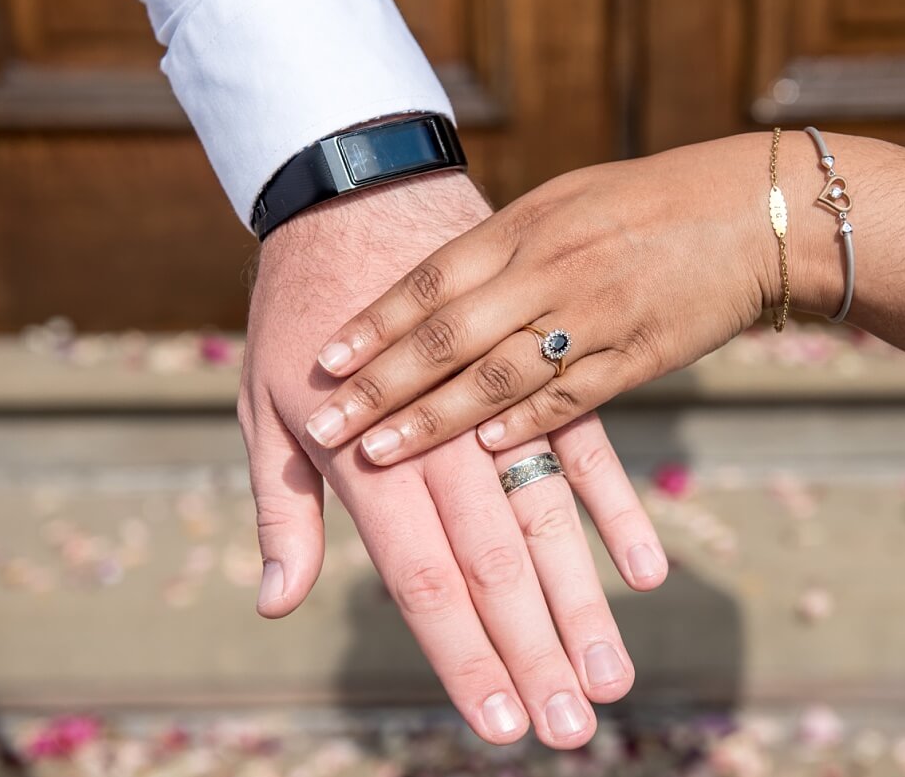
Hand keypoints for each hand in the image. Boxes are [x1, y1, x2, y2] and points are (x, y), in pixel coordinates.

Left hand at [238, 172, 667, 747]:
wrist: (359, 182)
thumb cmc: (300, 301)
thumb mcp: (260, 403)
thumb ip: (282, 508)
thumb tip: (272, 604)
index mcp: (369, 454)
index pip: (423, 578)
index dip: (460, 657)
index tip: (496, 725)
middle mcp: (443, 437)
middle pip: (494, 564)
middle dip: (532, 653)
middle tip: (570, 730)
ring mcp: (500, 398)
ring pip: (547, 519)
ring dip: (582, 603)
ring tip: (613, 677)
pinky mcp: (542, 363)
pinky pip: (585, 448)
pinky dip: (614, 511)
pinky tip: (644, 572)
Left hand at [302, 135, 777, 461]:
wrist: (750, 213)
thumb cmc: (649, 203)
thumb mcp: (566, 202)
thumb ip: (505, 245)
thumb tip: (439, 288)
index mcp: (524, 227)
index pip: (429, 280)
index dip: (374, 323)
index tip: (324, 360)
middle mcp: (549, 270)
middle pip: (447, 335)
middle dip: (379, 383)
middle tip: (325, 424)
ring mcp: (592, 316)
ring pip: (497, 376)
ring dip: (433, 419)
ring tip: (379, 451)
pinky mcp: (637, 357)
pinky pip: (569, 400)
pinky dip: (522, 427)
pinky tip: (481, 454)